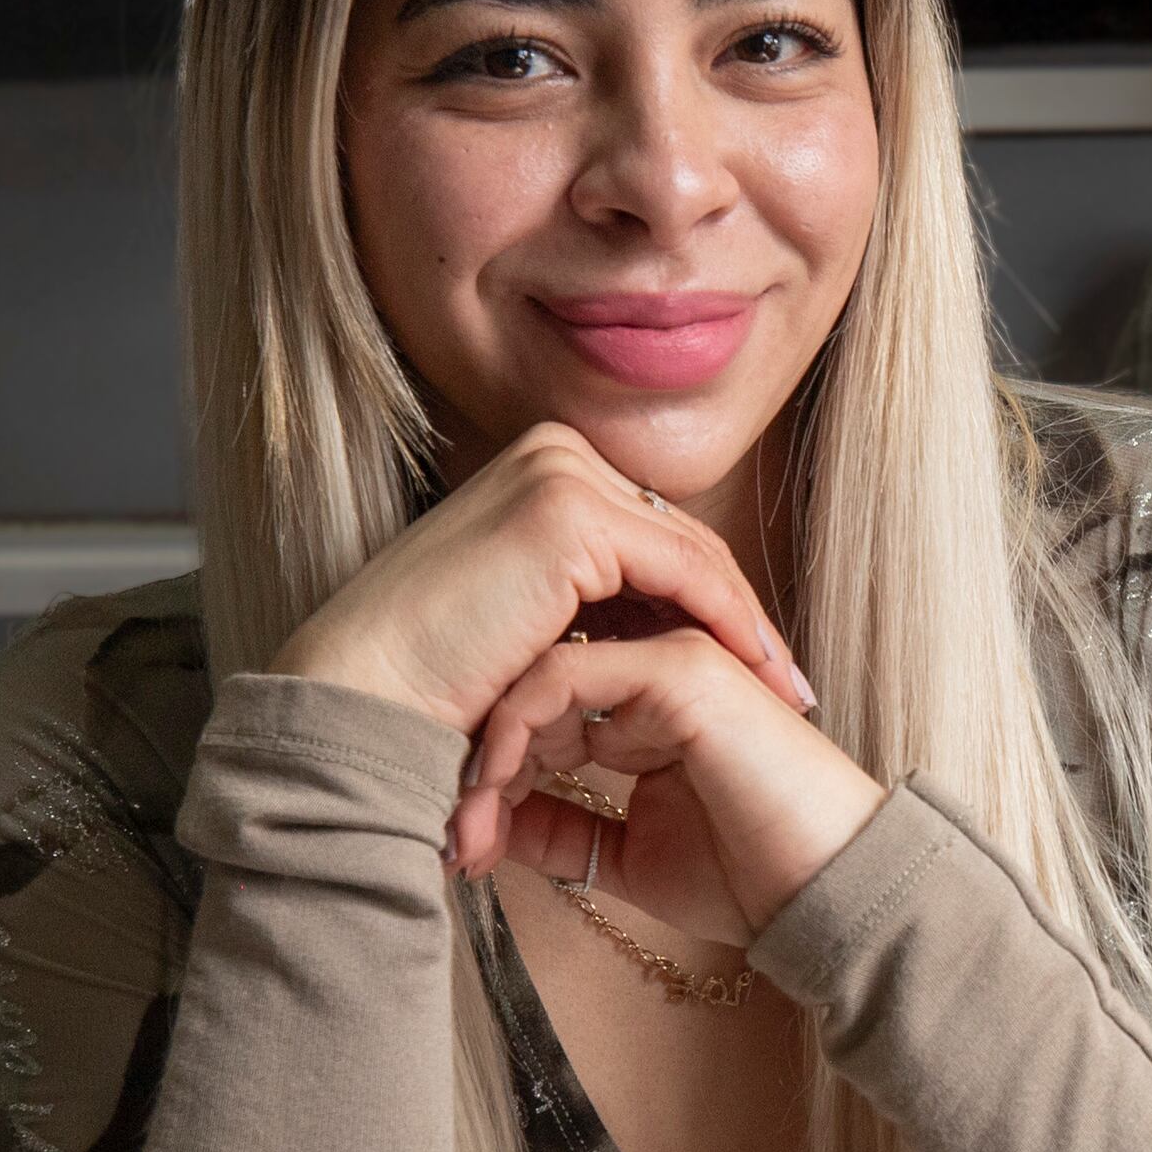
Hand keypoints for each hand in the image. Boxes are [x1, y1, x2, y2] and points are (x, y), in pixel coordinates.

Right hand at [271, 424, 814, 735]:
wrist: (363, 697)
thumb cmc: (432, 679)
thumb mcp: (528, 623)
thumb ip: (588, 604)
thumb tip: (665, 632)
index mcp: (538, 468)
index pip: (653, 536)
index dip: (712, 602)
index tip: (757, 667)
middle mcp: (551, 454)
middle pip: (680, 540)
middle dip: (739, 615)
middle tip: (788, 683)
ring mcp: (560, 474)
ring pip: (692, 554)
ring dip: (746, 626)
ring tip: (783, 693)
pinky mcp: (570, 515)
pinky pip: (684, 572)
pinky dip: (729, 624)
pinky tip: (755, 676)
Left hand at [465, 625, 887, 942]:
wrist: (826, 894)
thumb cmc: (750, 880)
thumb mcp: (630, 856)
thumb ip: (567, 832)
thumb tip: (493, 827)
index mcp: (652, 710)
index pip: (549, 710)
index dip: (500, 770)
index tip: (467, 837)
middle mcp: (660, 674)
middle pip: (536, 686)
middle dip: (485, 762)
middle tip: (458, 835)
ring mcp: (674, 662)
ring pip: (542, 672)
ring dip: (493, 745)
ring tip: (471, 818)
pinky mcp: (681, 668)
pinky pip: (569, 675)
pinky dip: (520, 724)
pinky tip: (500, 783)